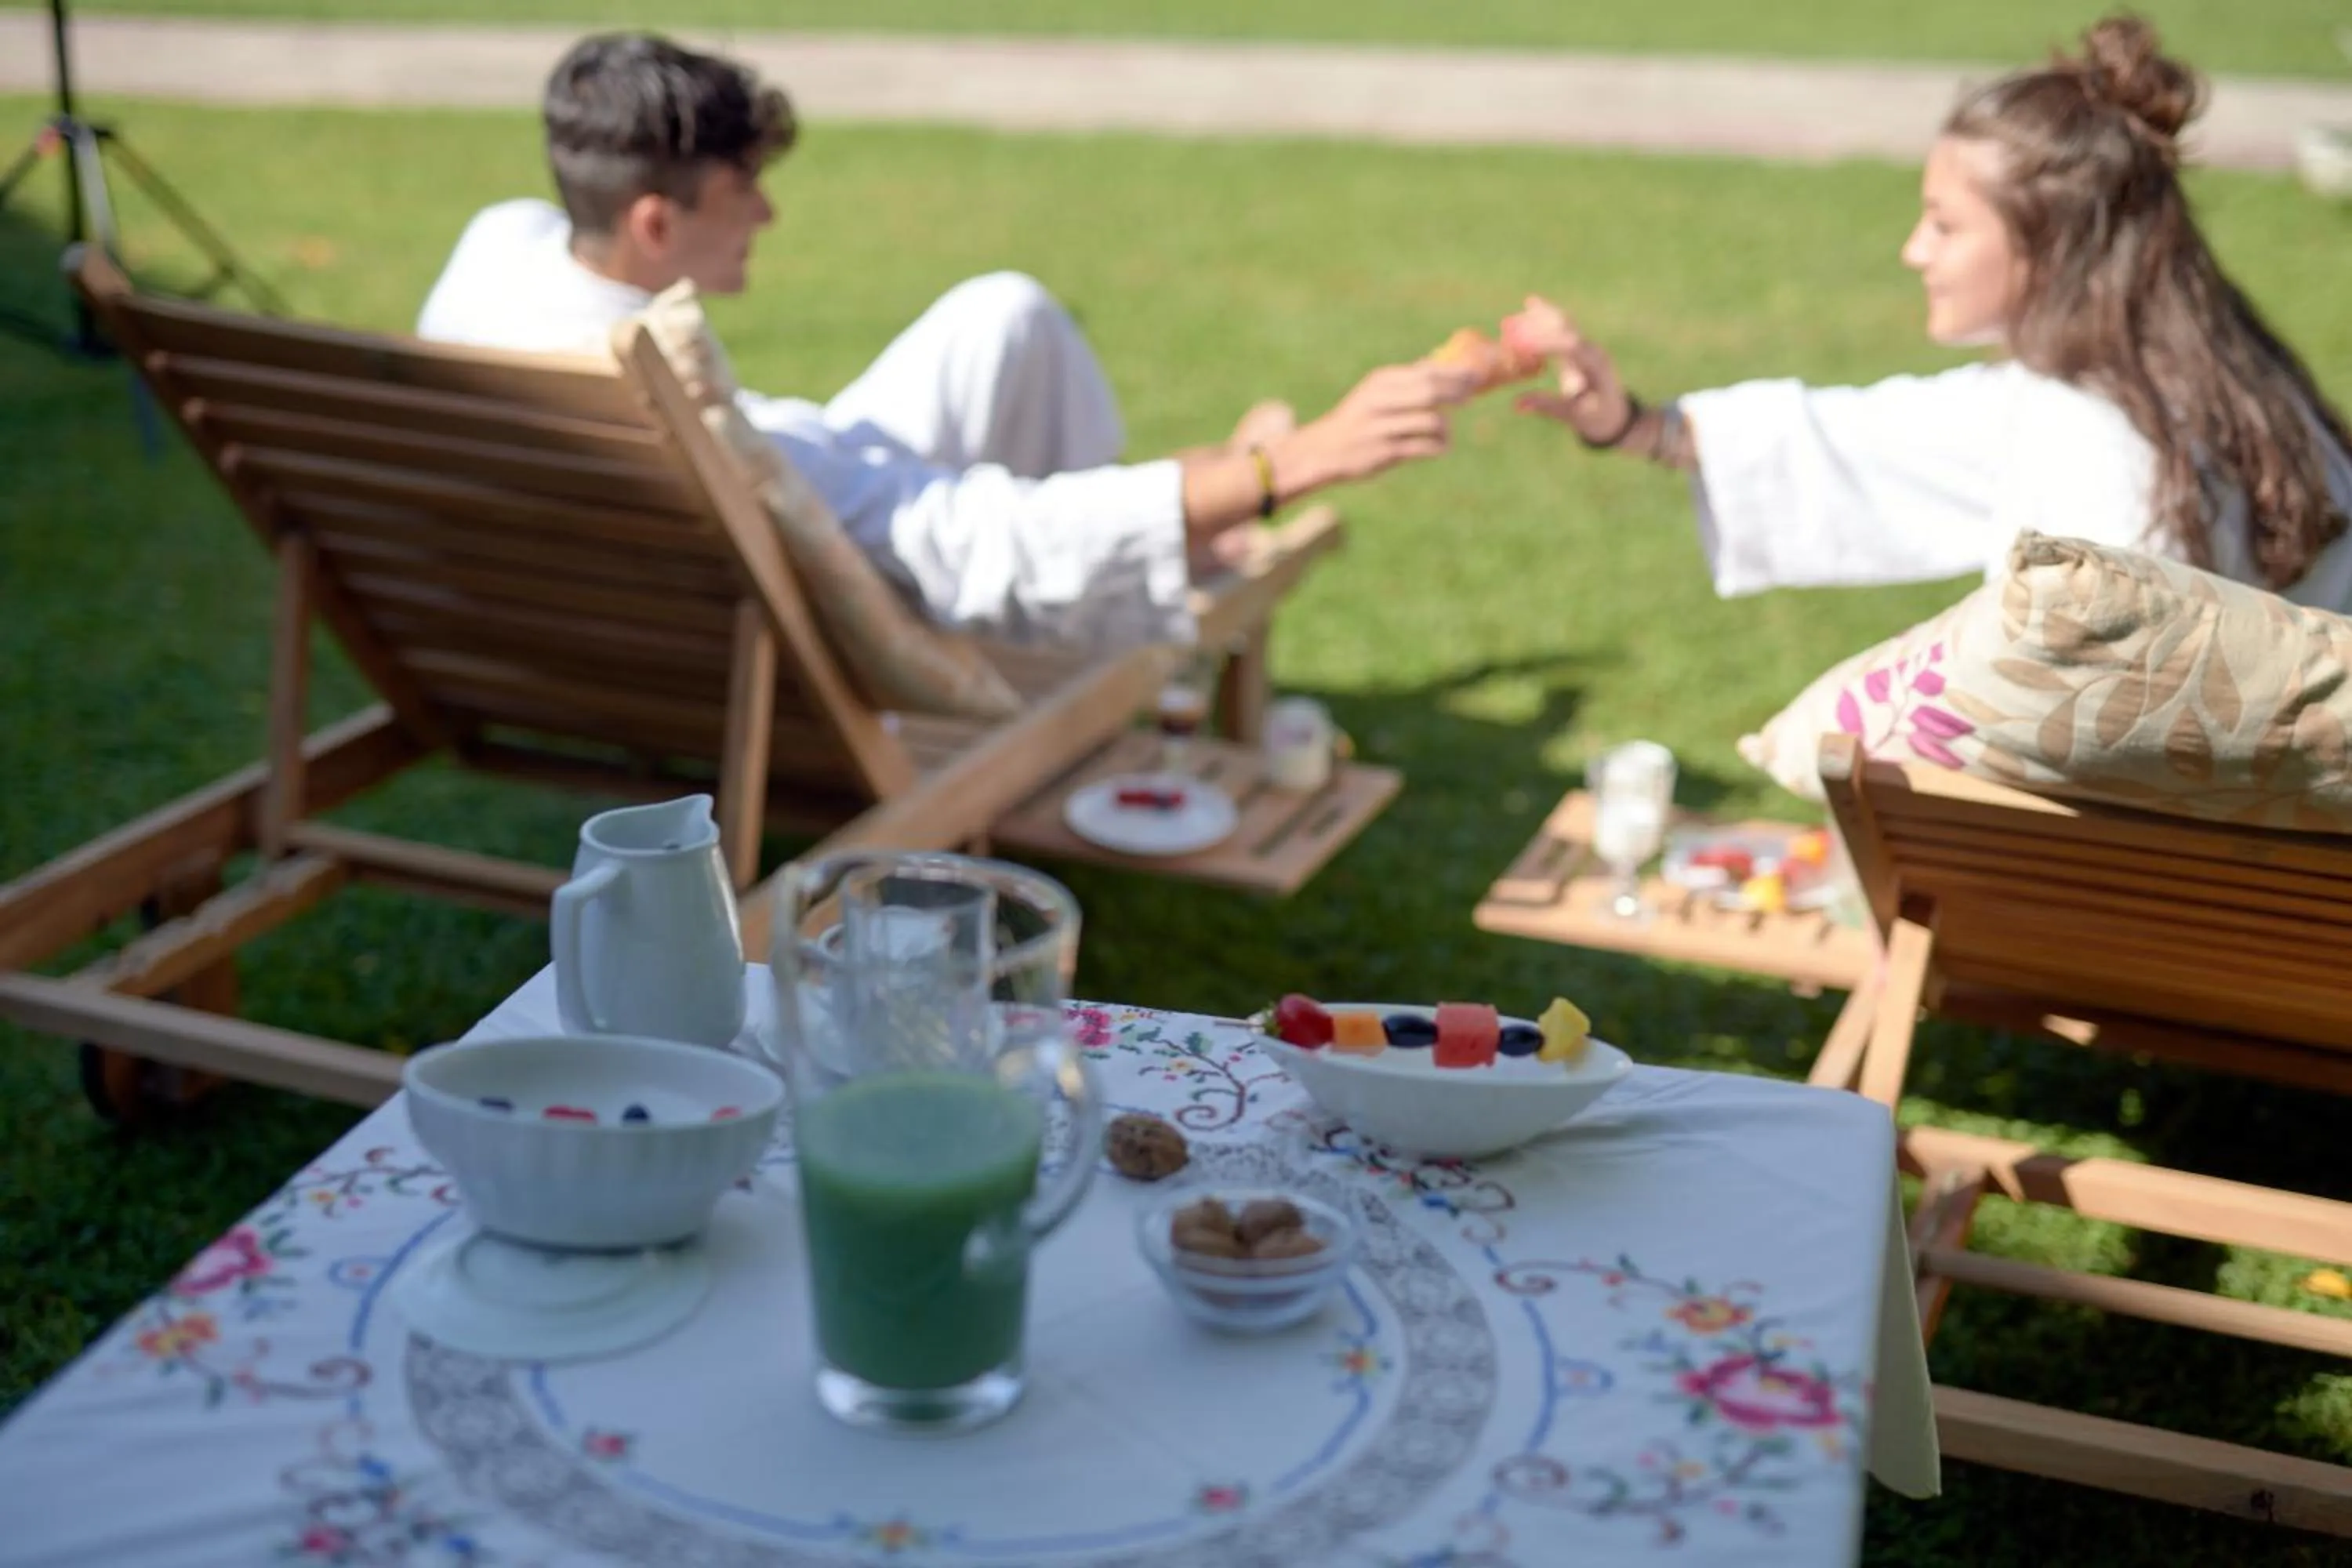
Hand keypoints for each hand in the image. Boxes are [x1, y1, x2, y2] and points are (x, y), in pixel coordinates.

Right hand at [1274, 361, 1474, 492]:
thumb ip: (1406, 380)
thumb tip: (1439, 363)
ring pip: (1431, 420)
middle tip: (1470, 398)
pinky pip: (1424, 445)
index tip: (1474, 376)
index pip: (1426, 371)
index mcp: (1380, 381)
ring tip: (1446, 434)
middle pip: (1431, 390)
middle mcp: (1381, 399)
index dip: (1455, 373)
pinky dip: (1438, 446)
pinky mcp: (1385, 451)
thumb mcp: (1375, 392)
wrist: (1324, 450)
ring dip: (1446, 428)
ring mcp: (1382, 425)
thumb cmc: (1358, 419)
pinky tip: (1440, 448)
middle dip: (1456, 393)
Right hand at [1502, 295, 1634, 444]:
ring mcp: (1587, 347)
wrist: (1615, 416)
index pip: (1570, 346)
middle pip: (1567, 327)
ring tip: (1524, 305)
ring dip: (1543, 314)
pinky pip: (1563, 327)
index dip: (1545, 343)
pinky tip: (1531, 303)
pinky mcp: (1580, 347)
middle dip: (1542, 323)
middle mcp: (1593, 351)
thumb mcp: (1572, 416)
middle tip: (1516, 320)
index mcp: (1595, 367)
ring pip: (1565, 323)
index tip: (1521, 345)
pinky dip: (1546, 317)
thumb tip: (1516, 404)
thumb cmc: (1596, 419)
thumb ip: (1546, 406)